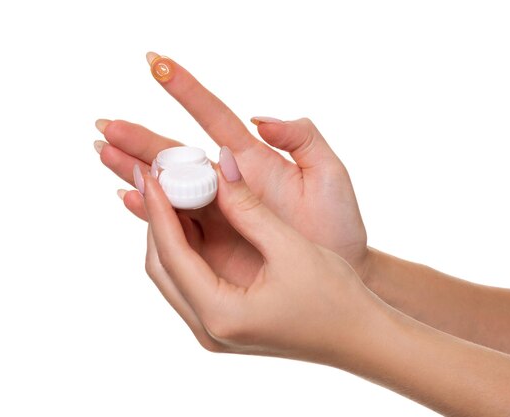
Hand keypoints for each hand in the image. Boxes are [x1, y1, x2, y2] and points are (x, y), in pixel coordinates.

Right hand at [95, 52, 368, 275]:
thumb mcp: (329, 174)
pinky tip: (128, 200)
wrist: (338, 272)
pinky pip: (175, 224)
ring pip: (168, 186)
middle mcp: (229, 182)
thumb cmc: (338, 225)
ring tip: (104, 153)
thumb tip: (261, 119)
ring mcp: (219, 213)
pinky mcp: (214, 242)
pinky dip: (149, 212)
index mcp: (252, 159)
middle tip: (105, 124)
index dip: (184, 90)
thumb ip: (302, 138)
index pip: (212, 116)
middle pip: (177, 154)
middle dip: (141, 139)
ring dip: (135, 170)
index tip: (156, 63)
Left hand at [139, 147, 373, 358]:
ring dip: (171, 232)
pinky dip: (189, 248)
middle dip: (157, 219)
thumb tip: (219, 163)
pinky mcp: (224, 324)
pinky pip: (192, 280)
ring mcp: (214, 331)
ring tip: (173, 190)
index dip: (157, 209)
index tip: (150, 172)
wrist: (359, 337)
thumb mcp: (289, 247)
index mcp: (222, 315)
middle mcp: (209, 330)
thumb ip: (247, 206)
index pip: (171, 254)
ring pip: (174, 274)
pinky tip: (196, 217)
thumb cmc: (335, 297)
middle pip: (162, 266)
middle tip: (158, 177)